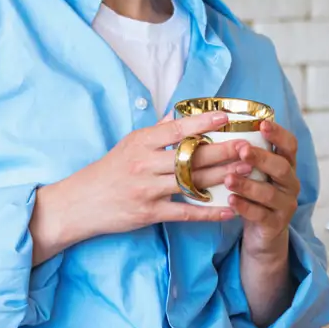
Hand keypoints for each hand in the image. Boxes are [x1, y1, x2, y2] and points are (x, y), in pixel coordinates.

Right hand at [32, 111, 251, 260]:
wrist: (80, 202)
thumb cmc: (107, 171)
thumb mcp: (128, 145)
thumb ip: (155, 132)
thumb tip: (176, 114)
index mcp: (140, 143)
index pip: (176, 130)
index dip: (202, 123)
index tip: (225, 117)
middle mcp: (144, 164)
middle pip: (190, 156)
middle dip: (223, 152)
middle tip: (247, 147)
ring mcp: (147, 190)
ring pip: (192, 182)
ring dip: (223, 178)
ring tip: (246, 171)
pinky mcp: (149, 213)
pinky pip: (185, 213)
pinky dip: (209, 213)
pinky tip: (229, 210)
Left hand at [224, 119, 300, 259]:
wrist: (261, 233)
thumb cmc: (252, 193)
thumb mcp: (252, 172)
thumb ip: (244, 152)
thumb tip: (215, 121)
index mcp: (286, 165)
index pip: (290, 145)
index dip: (278, 133)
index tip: (262, 123)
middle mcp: (290, 183)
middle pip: (282, 167)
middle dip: (261, 157)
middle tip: (242, 149)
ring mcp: (285, 205)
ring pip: (269, 193)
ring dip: (248, 184)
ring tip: (228, 179)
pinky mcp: (276, 225)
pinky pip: (261, 215)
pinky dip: (245, 207)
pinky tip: (230, 201)